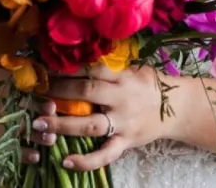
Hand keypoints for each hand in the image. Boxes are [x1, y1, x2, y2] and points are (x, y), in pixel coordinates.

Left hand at [23, 64, 178, 170]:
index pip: (92, 69)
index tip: (46, 68)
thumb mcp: (134, 69)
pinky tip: (66, 161)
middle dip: (59, 92)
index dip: (68, 68)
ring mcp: (123, 123)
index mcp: (122, 77)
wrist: (178, 109)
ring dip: (62, 125)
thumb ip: (110, 67)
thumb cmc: (149, 85)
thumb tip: (80, 55)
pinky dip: (86, 160)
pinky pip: (105, 154)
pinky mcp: (126, 142)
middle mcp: (121, 99)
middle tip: (37, 94)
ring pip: (89, 125)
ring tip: (40, 124)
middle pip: (87, 93)